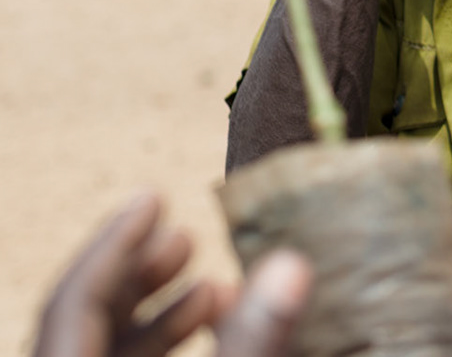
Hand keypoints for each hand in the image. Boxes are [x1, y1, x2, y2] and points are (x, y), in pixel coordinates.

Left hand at [33, 194, 310, 356]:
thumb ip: (248, 340)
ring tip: (215, 285)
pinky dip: (161, 342)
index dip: (115, 241)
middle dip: (140, 271)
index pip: (76, 297)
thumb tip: (289, 267)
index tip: (152, 196)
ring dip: (158, 309)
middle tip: (187, 238)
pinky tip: (214, 322)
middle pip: (85, 316)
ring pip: (102, 343)